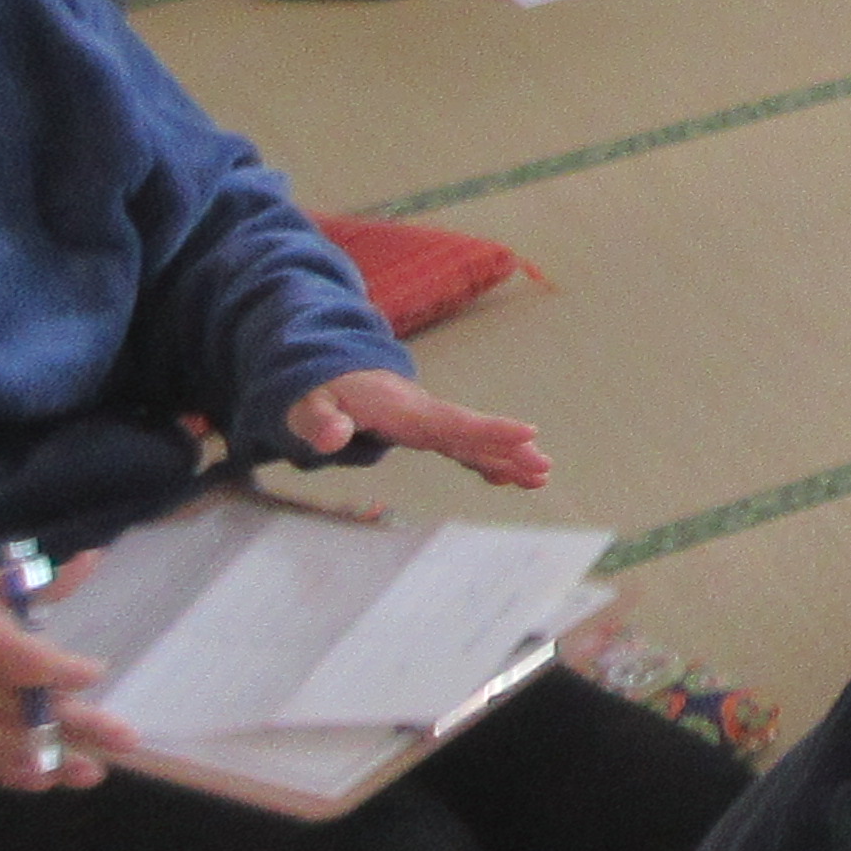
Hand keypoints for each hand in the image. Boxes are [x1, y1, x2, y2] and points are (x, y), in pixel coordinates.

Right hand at [0, 561, 132, 791]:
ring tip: (95, 774)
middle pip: (27, 712)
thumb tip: (93, 558)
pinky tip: (45, 781)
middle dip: (81, 728)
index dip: (64, 672)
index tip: (97, 671)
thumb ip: (37, 583)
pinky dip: (11, 773)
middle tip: (129, 739)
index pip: (27, 664)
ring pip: (4, 747)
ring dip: (52, 762)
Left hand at [287, 365, 552, 489]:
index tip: (528, 433)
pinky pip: (461, 447)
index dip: (488, 430)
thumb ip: (319, 421)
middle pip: (471, 433)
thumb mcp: (306, 405)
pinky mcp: (425, 431)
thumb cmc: (315, 390)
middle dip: (508, 449)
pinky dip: (485, 460)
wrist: (328, 371)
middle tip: (544, 467)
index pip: (451, 421)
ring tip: (541, 477)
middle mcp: (423, 413)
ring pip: (471, 442)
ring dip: (506, 458)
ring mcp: (428, 422)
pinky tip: (506, 478)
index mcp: (402, 408)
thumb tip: (334, 439)